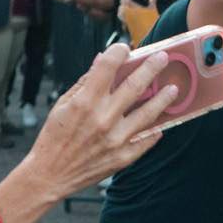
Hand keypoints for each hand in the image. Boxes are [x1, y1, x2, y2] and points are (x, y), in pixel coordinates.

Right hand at [24, 44, 179, 197]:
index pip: (107, 67)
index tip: (125, 48)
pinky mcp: (123, 156)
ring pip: (148, 113)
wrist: (49, 174)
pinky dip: (155, 130)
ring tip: (173, 88)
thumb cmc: (53, 138)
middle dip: (151, 68)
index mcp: (84, 102)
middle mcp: (103, 118)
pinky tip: (160, 122)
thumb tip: (100, 63)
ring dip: (163, 98)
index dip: (118, 53)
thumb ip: (83, 84)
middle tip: (163, 58)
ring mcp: (116, 139)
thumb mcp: (61, 106)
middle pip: (134, 86)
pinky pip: (146, 140)